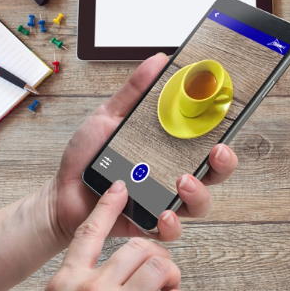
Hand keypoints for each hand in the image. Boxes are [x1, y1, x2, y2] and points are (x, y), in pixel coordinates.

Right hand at [29, 181, 194, 290]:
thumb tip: (108, 278)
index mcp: (66, 283)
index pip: (88, 233)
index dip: (107, 206)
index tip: (120, 189)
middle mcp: (92, 290)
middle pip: (135, 247)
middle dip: (154, 254)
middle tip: (160, 270)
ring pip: (159, 266)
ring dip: (171, 275)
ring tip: (170, 289)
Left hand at [48, 53, 237, 244]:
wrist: (63, 192)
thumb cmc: (88, 156)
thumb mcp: (110, 116)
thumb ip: (134, 91)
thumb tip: (158, 60)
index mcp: (169, 149)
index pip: (207, 141)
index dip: (224, 132)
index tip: (227, 116)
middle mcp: (173, 175)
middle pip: (215, 173)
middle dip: (224, 163)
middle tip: (216, 152)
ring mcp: (164, 200)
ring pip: (200, 204)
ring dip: (199, 193)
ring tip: (182, 181)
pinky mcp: (149, 223)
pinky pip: (171, 230)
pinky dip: (172, 224)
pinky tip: (163, 213)